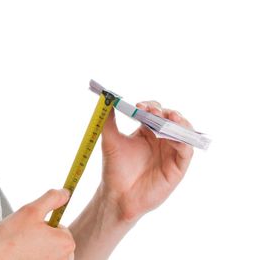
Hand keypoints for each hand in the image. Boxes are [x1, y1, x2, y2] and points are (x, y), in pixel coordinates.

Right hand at [0, 189, 75, 259]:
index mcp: (66, 242)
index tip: (31, 227)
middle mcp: (65, 258)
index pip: (59, 225)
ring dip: (36, 246)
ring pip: (47, 249)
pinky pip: (42, 258)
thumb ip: (51, 199)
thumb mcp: (32, 210)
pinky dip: (33, 256)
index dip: (43, 223)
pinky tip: (22, 255)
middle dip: (41, 235)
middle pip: (54, 239)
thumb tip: (65, 192)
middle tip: (24, 237)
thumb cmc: (10, 239)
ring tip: (22, 247)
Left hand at [100, 101, 193, 222]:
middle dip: (165, 112)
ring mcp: (171, 152)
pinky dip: (183, 141)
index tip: (140, 106)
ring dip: (179, 122)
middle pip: (171, 119)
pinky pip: (186, 151)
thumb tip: (107, 100)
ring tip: (170, 117)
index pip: (155, 111)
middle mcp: (161, 139)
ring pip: (183, 132)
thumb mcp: (110, 140)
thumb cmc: (114, 168)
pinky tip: (173, 136)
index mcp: (147, 131)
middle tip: (154, 110)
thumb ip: (109, 120)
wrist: (117, 194)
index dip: (150, 106)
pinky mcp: (178, 167)